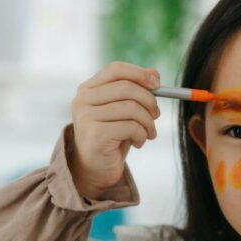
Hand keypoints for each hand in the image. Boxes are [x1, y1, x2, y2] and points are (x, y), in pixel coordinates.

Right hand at [69, 62, 160, 199]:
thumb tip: (155, 74)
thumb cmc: (111, 138)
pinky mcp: (95, 135)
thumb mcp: (123, 111)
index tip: (157, 83)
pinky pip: (131, 127)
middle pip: (126, 88)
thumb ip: (134, 91)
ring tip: (148, 133)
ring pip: (131, 108)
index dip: (139, 73)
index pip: (115, 70)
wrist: (95, 170)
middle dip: (149, 101)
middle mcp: (82, 101)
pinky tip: (138, 143)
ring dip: (147, 122)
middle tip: (156, 115)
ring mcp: (86, 118)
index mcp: (87, 90)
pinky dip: (142, 135)